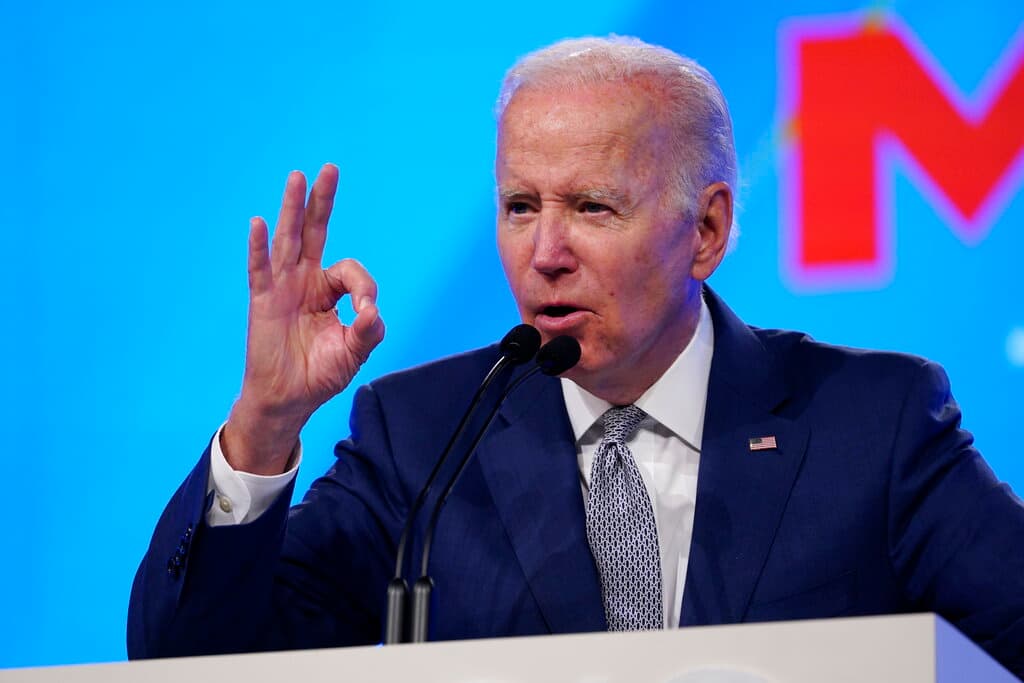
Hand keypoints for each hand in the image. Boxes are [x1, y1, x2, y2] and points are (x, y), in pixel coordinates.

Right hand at [222, 164, 384, 473]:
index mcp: (329, 291)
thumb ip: (369, 331)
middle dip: (322, 202)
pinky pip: (260, 269)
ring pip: (288, 241)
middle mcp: (305, 282)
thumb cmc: (320, 374)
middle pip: (314, 233)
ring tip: (297, 176)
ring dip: (292, 208)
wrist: (288, 399)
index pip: (350, 271)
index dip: (362, 285)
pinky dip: (259, 247)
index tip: (365, 311)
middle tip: (329, 169)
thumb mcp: (354, 353)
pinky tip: (259, 223)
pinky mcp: (263, 301)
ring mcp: (282, 288)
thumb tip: (372, 310)